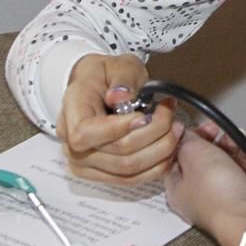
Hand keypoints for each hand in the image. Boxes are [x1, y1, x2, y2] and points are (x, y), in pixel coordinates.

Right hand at [58, 53, 179, 184]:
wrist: (97, 87)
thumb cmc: (106, 75)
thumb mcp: (117, 65)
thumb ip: (122, 78)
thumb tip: (120, 97)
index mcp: (72, 110)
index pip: (86, 133)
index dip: (118, 129)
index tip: (145, 115)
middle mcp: (71, 141)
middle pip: (116, 154)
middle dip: (153, 135)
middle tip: (171, 116)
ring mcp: (84, 161)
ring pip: (127, 170)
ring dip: (159, 152)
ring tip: (174, 130)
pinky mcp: (99, 173)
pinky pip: (130, 180)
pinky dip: (154, 167)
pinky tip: (167, 150)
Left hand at [165, 126, 245, 245]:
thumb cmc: (219, 195)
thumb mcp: (195, 154)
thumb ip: (187, 140)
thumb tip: (184, 133)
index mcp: (178, 187)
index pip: (182, 155)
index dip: (196, 138)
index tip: (208, 129)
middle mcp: (199, 196)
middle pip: (211, 159)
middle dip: (226, 144)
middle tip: (232, 139)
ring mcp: (223, 201)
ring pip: (234, 168)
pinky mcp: (245, 204)